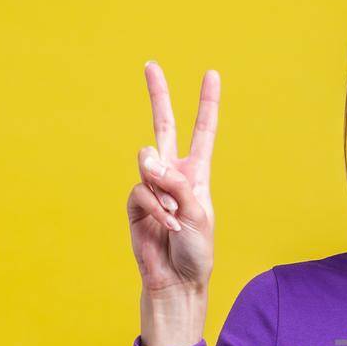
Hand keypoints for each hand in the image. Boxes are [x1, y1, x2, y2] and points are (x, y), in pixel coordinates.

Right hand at [127, 61, 218, 294]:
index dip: (207, 103)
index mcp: (196, 173)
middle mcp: (172, 174)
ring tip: (173, 215)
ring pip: (148, 165)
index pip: (202, 131)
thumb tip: (145, 159)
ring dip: (162, 190)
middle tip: (150, 64)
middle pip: (163, 126)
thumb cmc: (195, 250)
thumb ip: (175, 183)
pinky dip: (154, 209)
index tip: (212, 74)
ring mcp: (151, 187)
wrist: (177, 280)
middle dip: (158, 95)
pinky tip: (165, 225)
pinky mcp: (135, 204)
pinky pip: (140, 193)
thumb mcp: (198, 213)